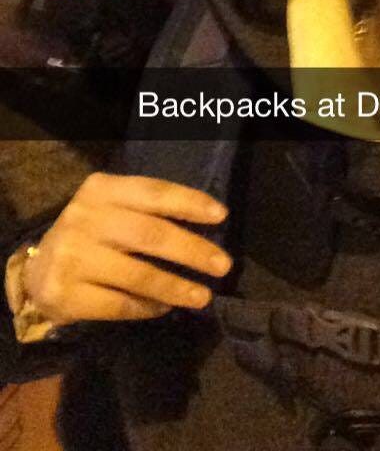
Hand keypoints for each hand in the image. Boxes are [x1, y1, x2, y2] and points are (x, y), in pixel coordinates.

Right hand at [23, 173, 230, 324]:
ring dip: (177, 287)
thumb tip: (205, 227)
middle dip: (192, 250)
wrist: (38, 272)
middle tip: (222, 265)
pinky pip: (120, 304)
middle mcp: (85, 218)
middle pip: (150, 234)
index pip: (153, 192)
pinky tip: (164, 308)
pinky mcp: (66, 294)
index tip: (221, 216)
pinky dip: (148, 308)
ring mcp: (73, 257)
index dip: (189, 203)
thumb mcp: (113, 209)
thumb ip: (149, 212)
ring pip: (138, 274)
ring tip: (202, 296)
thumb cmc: (92, 235)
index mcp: (101, 190)